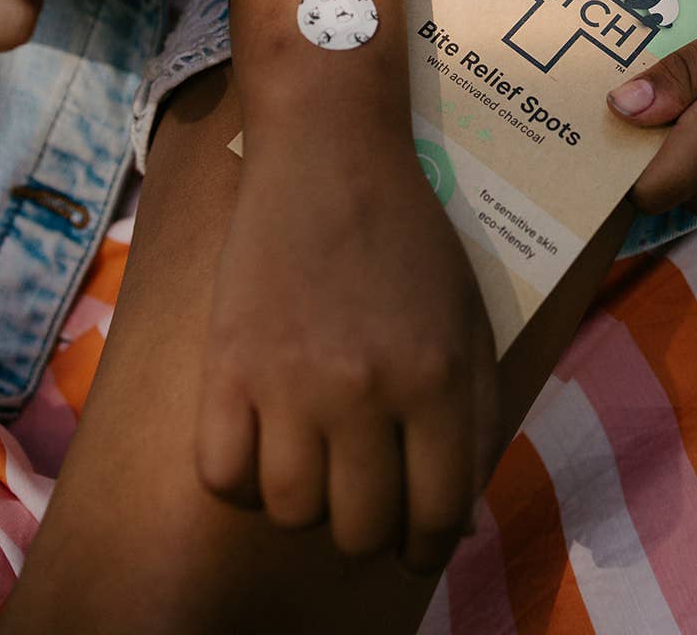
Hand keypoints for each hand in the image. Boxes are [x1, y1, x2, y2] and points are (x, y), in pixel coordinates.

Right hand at [195, 125, 498, 571]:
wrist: (329, 152)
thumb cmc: (409, 233)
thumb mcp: (467, 316)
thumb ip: (474, 416)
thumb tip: (458, 523)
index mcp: (436, 378)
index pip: (438, 517)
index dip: (428, 544)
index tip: (414, 537)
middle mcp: (365, 391)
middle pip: (360, 531)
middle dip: (368, 526)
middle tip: (363, 492)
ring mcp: (289, 381)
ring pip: (290, 513)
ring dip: (305, 501)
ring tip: (312, 460)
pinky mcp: (226, 365)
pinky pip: (223, 476)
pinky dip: (241, 478)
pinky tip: (261, 442)